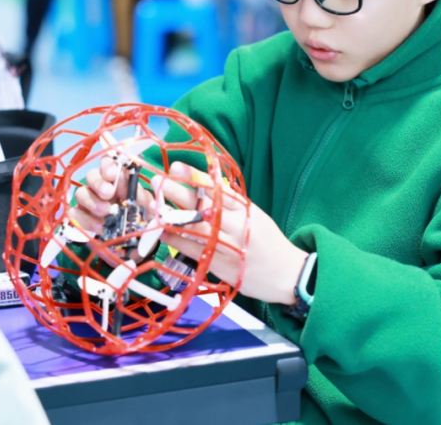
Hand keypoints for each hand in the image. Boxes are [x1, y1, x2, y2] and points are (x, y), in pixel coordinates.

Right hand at [69, 156, 151, 234]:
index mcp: (117, 179)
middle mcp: (100, 187)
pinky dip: (86, 220)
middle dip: (99, 183)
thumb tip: (135, 176)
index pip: (107, 162)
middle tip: (108, 193)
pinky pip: (74, 214)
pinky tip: (99, 227)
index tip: (112, 174)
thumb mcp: (145, 205)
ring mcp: (88, 202)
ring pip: (81, 193)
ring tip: (106, 213)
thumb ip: (138, 191)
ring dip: (93, 202)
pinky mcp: (81, 218)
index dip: (107, 165)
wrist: (135, 241)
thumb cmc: (141, 217)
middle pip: (91, 176)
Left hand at [154, 162, 307, 304]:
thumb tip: (206, 184)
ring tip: (153, 205)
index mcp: (246, 210)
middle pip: (204, 206)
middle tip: (158, 180)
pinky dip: (176, 240)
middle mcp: (237, 226)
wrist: (287, 274)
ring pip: (196, 228)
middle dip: (179, 192)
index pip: (217, 189)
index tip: (176, 166)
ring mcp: (228, 246)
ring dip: (172, 216)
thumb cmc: (268, 242)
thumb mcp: (254, 216)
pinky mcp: (220, 265)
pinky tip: (161, 232)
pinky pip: (193, 250)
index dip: (196, 177)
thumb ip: (232, 203)